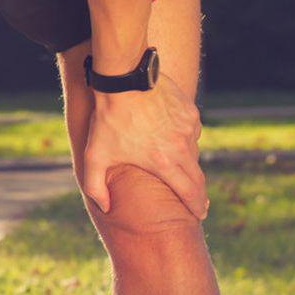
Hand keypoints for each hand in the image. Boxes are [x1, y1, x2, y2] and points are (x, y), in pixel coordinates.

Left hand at [81, 73, 206, 219]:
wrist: (123, 79)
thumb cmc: (107, 119)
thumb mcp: (95, 155)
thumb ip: (95, 186)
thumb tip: (104, 207)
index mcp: (164, 163)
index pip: (190, 193)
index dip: (197, 207)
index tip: (200, 215)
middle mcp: (182, 147)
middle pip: (198, 177)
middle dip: (199, 193)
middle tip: (199, 203)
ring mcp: (188, 128)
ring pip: (193, 151)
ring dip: (188, 162)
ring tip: (179, 169)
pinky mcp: (189, 111)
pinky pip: (191, 130)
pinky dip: (184, 137)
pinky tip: (172, 138)